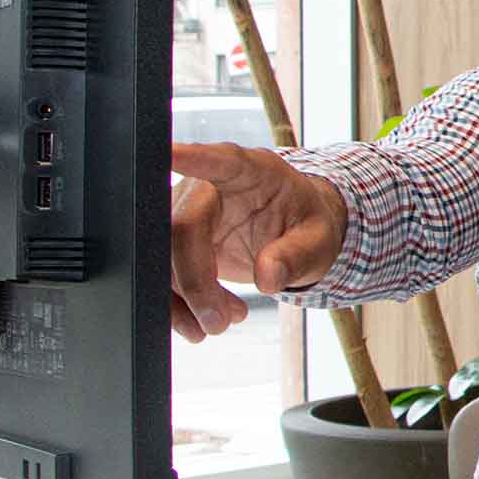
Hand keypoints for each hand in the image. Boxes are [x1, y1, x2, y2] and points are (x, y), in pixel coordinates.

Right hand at [166, 142, 347, 343]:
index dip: (193, 158)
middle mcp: (209, 187)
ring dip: (186, 300)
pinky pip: (161, 275)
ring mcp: (186, 213)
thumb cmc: (305, 225)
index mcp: (250, 172)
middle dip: (195, 281)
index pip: (218, 161)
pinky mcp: (175, 243)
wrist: (294, 236)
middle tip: (219, 322)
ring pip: (162, 256)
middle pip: (181, 227)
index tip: (169, 154)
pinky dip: (175, 307)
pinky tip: (199, 324)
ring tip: (220, 323)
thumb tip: (268, 276)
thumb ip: (297, 255)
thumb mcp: (317, 239)